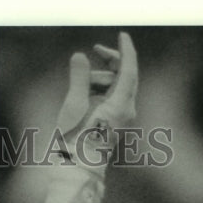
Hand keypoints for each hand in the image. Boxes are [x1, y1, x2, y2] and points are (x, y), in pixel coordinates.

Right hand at [55, 32, 137, 160]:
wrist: (76, 168)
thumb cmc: (74, 139)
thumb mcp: (74, 104)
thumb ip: (79, 77)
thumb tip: (80, 56)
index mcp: (121, 104)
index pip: (129, 69)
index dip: (125, 50)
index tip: (122, 34)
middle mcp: (127, 110)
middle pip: (124, 76)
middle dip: (108, 63)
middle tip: (93, 51)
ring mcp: (122, 118)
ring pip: (115, 87)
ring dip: (98, 80)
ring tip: (79, 89)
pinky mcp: (115, 123)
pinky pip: (111, 98)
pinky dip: (99, 91)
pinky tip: (83, 95)